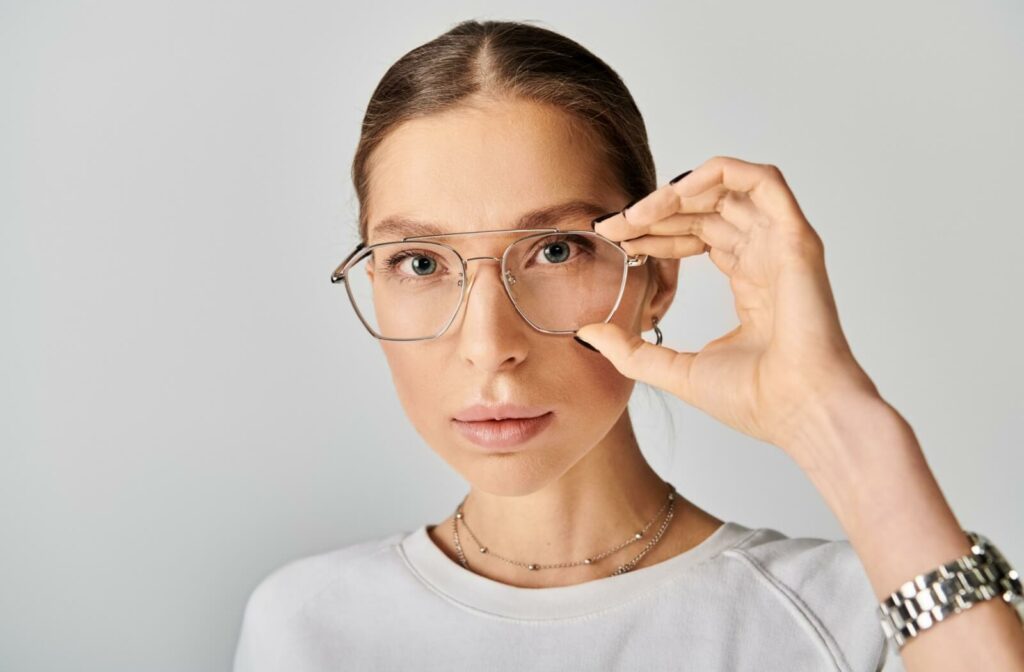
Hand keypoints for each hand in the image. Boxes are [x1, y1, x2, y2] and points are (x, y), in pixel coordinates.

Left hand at [576, 155, 880, 462]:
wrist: (799, 412)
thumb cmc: (756, 399)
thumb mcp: (675, 369)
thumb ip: (631, 350)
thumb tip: (588, 333)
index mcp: (749, 282)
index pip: (697, 235)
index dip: (654, 230)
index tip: (613, 238)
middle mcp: (766, 256)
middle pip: (705, 209)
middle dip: (654, 212)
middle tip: (613, 226)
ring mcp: (781, 244)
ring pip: (727, 190)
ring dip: (676, 193)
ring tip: (636, 214)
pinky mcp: (795, 237)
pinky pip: (761, 181)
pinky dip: (718, 175)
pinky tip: (675, 194)